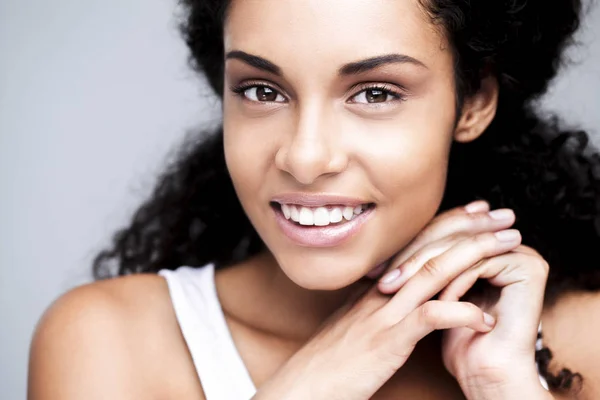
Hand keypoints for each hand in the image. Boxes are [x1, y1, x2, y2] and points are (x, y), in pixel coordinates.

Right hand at [254, 201, 520, 399]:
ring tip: (508, 246)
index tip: (477, 211)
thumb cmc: (334, 359)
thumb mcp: (358, 323)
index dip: (448, 222)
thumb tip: (405, 296)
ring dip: (475, 255)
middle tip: (503, 215)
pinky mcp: (388, 338)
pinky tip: (486, 318)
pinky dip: (462, 313)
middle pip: (430, 247)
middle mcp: (382, 289)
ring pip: (434, 271)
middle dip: (470, 228)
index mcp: (376, 285)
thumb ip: (381, 304)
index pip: (416, 242)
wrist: (306, 382)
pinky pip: (430, 316)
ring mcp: (384, 311)